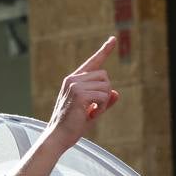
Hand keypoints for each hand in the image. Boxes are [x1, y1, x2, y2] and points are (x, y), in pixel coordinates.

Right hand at [45, 36, 119, 152]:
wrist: (58, 136)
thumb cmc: (72, 125)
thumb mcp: (91, 111)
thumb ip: (104, 101)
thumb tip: (116, 93)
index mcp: (74, 80)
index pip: (93, 62)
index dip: (104, 50)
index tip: (113, 39)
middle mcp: (73, 79)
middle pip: (105, 76)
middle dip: (105, 92)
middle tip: (95, 108)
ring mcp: (75, 85)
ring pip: (106, 85)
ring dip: (104, 101)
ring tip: (91, 111)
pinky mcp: (79, 94)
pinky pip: (103, 95)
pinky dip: (101, 107)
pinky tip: (90, 114)